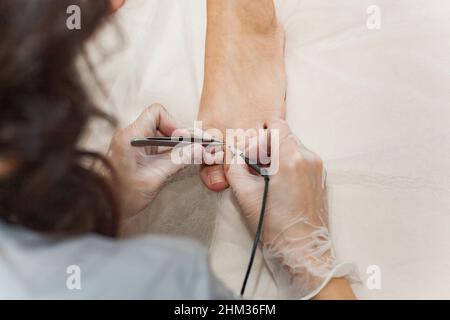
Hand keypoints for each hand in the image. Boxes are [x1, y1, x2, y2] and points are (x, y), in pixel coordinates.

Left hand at [109, 104, 201, 218]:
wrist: (105, 209)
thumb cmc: (122, 195)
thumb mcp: (155, 177)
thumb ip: (178, 160)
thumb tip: (200, 149)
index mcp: (131, 136)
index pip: (156, 113)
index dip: (174, 123)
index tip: (184, 140)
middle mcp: (132, 136)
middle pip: (162, 123)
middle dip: (181, 135)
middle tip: (198, 147)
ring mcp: (136, 145)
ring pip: (163, 135)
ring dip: (179, 144)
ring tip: (194, 154)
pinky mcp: (140, 155)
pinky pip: (160, 146)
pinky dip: (173, 151)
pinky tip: (183, 160)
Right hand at [226, 119, 355, 298]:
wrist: (304, 249)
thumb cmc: (275, 225)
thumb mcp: (245, 195)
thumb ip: (234, 167)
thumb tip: (232, 151)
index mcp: (291, 159)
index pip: (276, 125)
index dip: (260, 135)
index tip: (252, 152)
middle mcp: (309, 158)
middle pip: (285, 135)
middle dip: (267, 146)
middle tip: (256, 168)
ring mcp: (319, 168)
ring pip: (294, 147)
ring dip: (278, 156)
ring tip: (268, 179)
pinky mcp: (322, 177)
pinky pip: (302, 159)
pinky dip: (289, 165)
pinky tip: (280, 185)